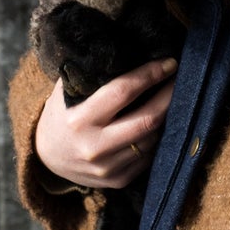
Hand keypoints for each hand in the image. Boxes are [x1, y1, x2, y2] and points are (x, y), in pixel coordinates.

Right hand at [33, 57, 177, 190]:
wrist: (46, 158)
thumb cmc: (61, 115)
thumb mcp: (66, 92)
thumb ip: (92, 74)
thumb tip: (129, 49)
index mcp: (80, 120)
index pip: (123, 91)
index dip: (150, 74)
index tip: (170, 62)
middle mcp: (94, 146)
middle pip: (147, 119)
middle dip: (170, 96)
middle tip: (183, 78)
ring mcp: (107, 167)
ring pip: (152, 138)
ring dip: (169, 116)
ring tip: (176, 97)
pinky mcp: (118, 180)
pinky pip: (149, 156)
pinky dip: (158, 136)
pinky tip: (161, 121)